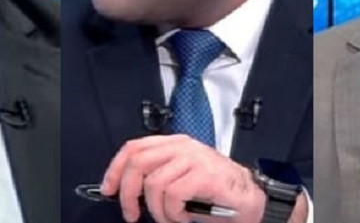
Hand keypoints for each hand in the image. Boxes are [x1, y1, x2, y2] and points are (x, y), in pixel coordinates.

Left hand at [99, 134, 265, 222]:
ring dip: (158, 211)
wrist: (250, 202)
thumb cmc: (216, 195)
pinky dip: (173, 214)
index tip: (108, 189)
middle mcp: (183, 146)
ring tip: (172, 219)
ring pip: (154, 184)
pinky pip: (172, 196)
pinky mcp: (204, 174)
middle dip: (128, 193)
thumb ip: (157, 176)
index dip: (116, 168)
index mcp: (175, 144)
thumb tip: (127, 190)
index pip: (134, 147)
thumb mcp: (180, 180)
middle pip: (138, 162)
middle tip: (132, 214)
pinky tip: (185, 217)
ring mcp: (195, 158)